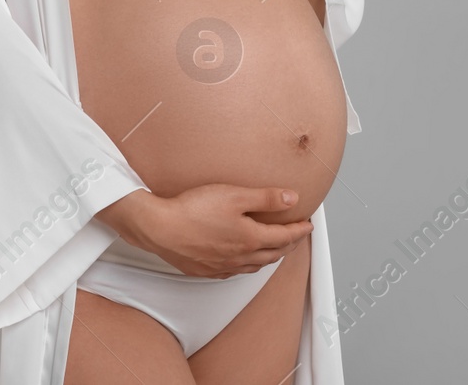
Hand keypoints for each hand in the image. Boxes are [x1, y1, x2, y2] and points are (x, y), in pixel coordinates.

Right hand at [101, 185, 312, 277]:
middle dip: (289, 245)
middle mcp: (239, 257)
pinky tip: (242, 261)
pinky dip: (247, 265)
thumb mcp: (235, 195)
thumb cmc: (193, 210)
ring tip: (275, 249)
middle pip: (272, 254)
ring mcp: (222, 266)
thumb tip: (292, 198)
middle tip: (297, 236)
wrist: (159, 228)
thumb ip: (266, 198)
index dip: (299, 230)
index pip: (284, 237)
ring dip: (270, 257)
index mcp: (250, 239)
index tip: (308, 225)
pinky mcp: (205, 269)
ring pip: (254, 266)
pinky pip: (234, 271)